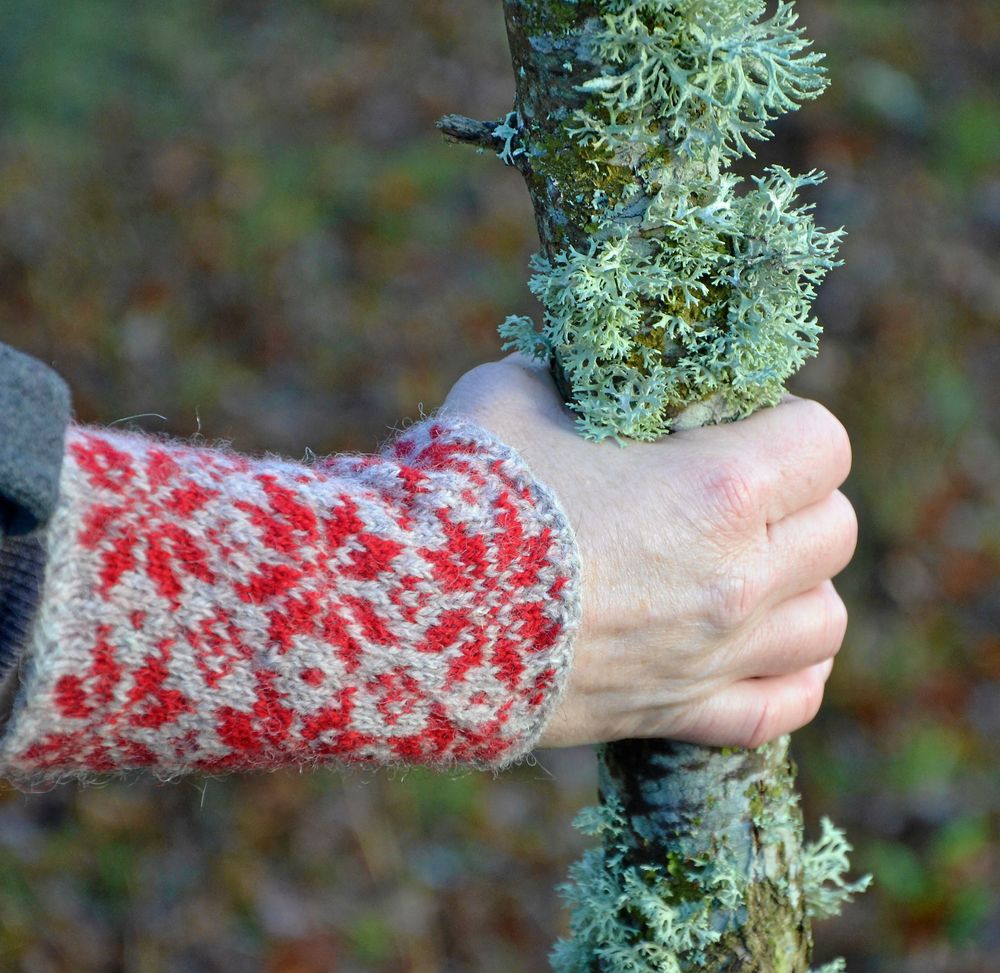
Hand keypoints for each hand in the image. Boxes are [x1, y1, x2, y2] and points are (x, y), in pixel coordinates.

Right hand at [442, 354, 856, 749]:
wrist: (408, 617)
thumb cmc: (462, 496)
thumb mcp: (511, 396)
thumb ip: (563, 377)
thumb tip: (571, 378)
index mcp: (716, 486)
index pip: (824, 443)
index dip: (789, 424)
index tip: (740, 424)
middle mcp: (737, 577)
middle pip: (836, 531)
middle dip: (796, 500)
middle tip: (735, 493)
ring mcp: (713, 655)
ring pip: (826, 623)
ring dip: (800, 588)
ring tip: (747, 570)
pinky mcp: (676, 712)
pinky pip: (783, 706)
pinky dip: (788, 675)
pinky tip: (757, 647)